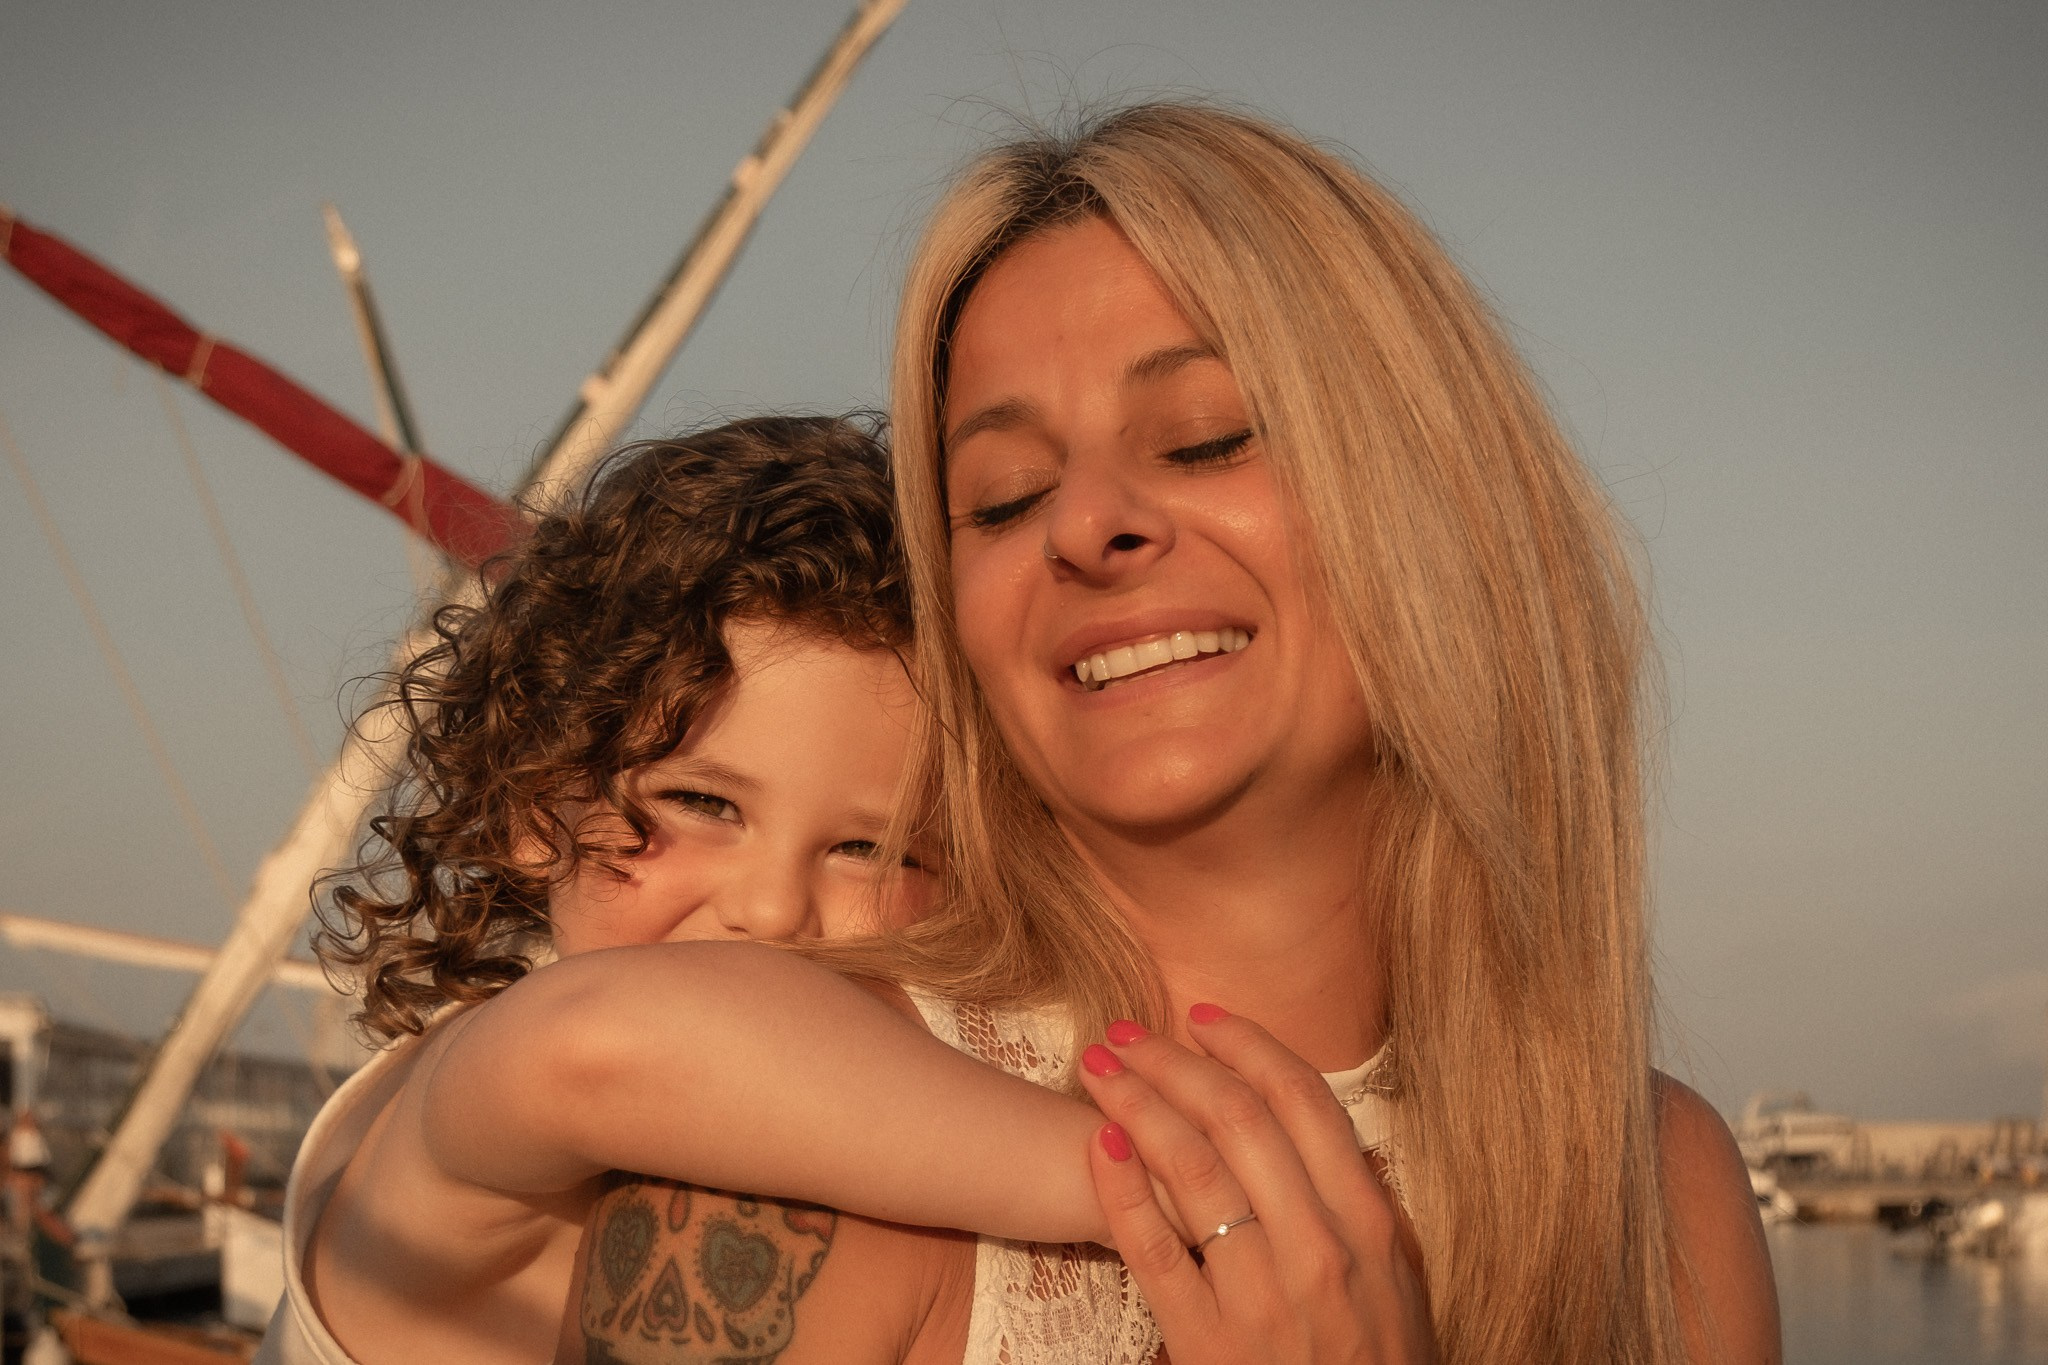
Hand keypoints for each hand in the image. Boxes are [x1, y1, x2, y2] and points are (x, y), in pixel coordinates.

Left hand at [1077, 1006, 1437, 1363]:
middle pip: (1239, 1120)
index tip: (1205, 1018)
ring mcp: (1263, 1298)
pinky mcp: (1209, 1344)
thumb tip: (1310, 1124)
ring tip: (1098, 1069)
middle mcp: (1321, 1250)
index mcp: (1371, 1225)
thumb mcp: (1398, 1283)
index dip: (1249, 1046)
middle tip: (1128, 1032)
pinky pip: (1156, 1251)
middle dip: (1176, 1063)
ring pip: (1193, 1170)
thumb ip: (1358, 1202)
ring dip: (1138, 1105)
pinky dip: (1122, 1191)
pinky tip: (1097, 1146)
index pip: (1305, 1103)